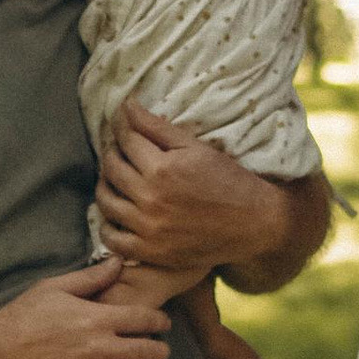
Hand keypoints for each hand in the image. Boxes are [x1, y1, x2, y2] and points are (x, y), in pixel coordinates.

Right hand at [0, 264, 170, 358]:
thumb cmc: (20, 319)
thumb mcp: (53, 289)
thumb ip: (90, 278)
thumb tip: (118, 262)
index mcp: (96, 319)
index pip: (147, 319)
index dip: (161, 322)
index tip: (161, 325)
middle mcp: (99, 350)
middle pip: (152, 353)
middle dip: (160, 351)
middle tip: (157, 353)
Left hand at [95, 99, 273, 280]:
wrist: (253, 224)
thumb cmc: (228, 181)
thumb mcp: (196, 148)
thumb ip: (158, 127)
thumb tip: (126, 106)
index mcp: (162, 168)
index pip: (126, 139)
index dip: (120, 126)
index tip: (121, 121)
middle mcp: (150, 198)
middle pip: (111, 167)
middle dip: (112, 151)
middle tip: (120, 149)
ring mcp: (148, 228)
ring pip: (105, 200)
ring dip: (105, 184)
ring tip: (116, 178)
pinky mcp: (150, 252)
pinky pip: (112, 239)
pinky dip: (107, 225)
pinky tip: (116, 213)